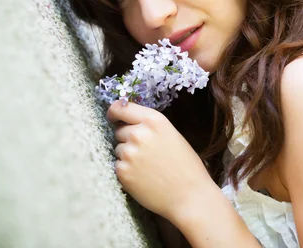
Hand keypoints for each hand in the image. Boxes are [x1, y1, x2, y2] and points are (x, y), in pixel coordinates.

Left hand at [107, 100, 214, 222]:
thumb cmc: (186, 166)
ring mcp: (129, 153)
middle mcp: (139, 133)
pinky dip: (127, 171)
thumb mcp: (172, 135)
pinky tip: (143, 177)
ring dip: (128, 155)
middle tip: (146, 152)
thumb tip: (128, 122)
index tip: (113, 117)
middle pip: (119, 130)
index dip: (114, 112)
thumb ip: (150, 126)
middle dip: (128, 138)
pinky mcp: (122, 171)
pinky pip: (118, 165)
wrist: (189, 195)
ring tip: (148, 167)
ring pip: (119, 148)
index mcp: (154, 120)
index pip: (122, 107)